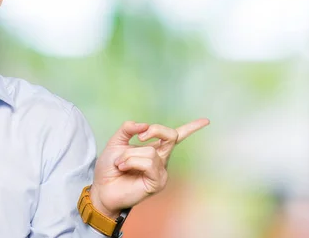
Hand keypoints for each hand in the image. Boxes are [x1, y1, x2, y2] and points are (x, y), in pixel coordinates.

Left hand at [89, 118, 209, 217]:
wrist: (102, 187)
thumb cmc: (110, 167)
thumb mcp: (116, 142)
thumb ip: (128, 129)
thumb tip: (144, 125)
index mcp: (154, 148)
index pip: (177, 136)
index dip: (192, 128)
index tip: (206, 121)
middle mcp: (161, 158)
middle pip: (171, 136)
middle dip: (155, 130)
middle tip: (140, 137)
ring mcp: (161, 171)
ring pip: (151, 152)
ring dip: (130, 155)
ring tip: (121, 163)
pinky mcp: (158, 182)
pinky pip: (149, 164)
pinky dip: (132, 162)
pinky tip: (124, 167)